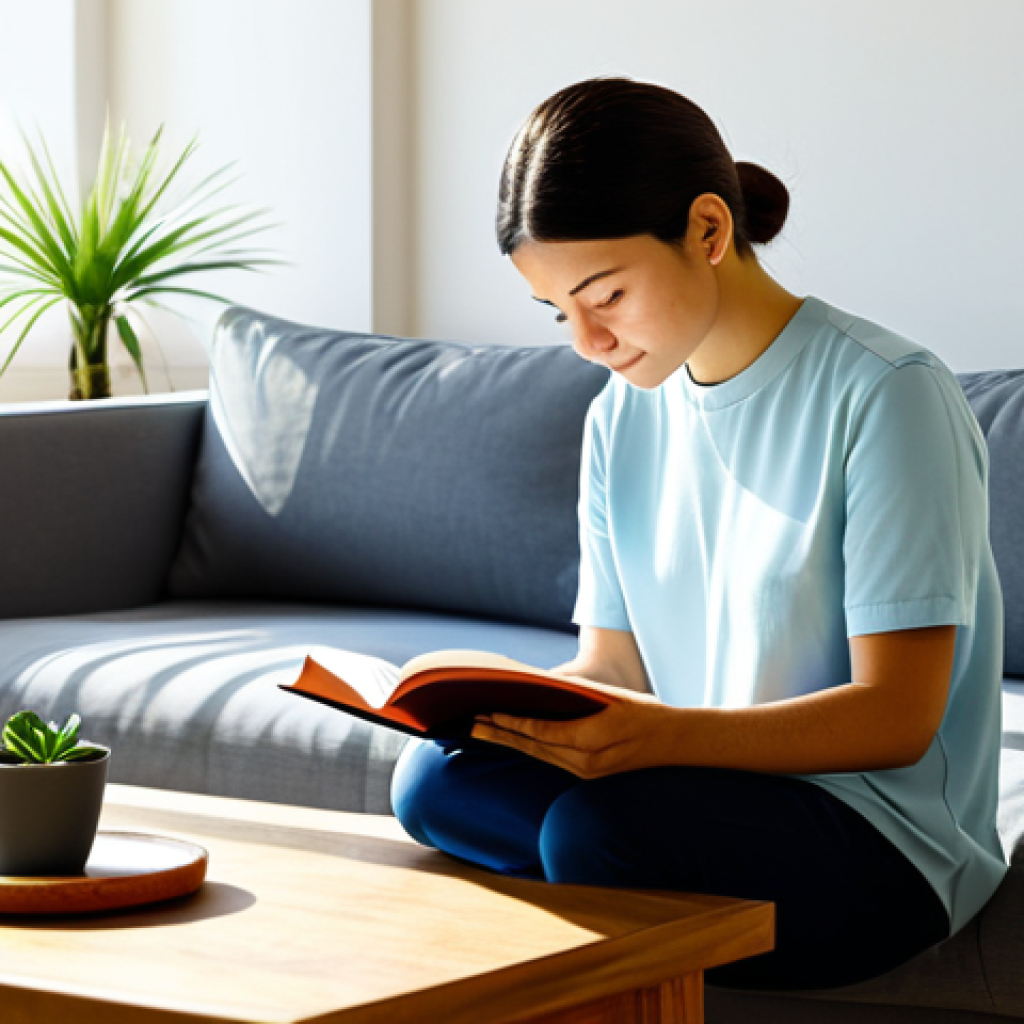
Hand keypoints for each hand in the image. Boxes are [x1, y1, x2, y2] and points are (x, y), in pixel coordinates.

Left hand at [469, 689, 676, 778]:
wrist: (677, 744)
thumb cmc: (648, 714)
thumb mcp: (616, 699)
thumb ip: (581, 695)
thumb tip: (546, 684)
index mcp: (591, 742)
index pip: (542, 732)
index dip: (513, 722)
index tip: (490, 713)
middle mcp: (585, 763)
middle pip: (533, 747)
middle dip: (501, 734)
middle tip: (471, 724)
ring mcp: (586, 772)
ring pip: (539, 756)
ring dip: (510, 742)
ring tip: (483, 730)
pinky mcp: (587, 775)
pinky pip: (551, 760)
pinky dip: (530, 748)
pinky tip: (513, 739)